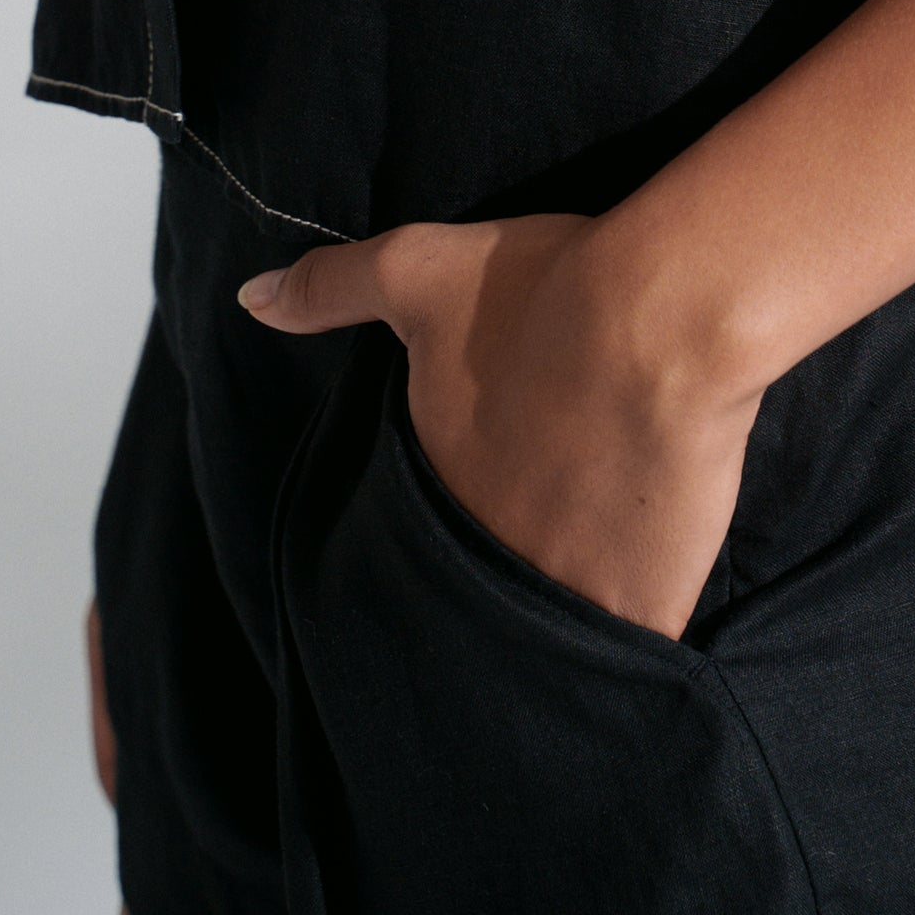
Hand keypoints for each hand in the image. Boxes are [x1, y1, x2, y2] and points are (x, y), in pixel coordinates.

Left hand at [237, 213, 760, 639]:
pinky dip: (637, 633)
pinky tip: (648, 609)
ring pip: (557, 625)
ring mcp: (565, 592)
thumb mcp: (421, 271)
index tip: (494, 491)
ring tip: (597, 577)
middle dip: (508, 571)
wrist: (662, 321)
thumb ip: (336, 287)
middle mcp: (489, 558)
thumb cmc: (544, 292)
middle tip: (552, 527)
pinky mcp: (642, 606)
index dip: (464, 514)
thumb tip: (252, 300)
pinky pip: (631, 643)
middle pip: (489, 588)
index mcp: (435, 490)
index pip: (430, 535)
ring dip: (571, 605)